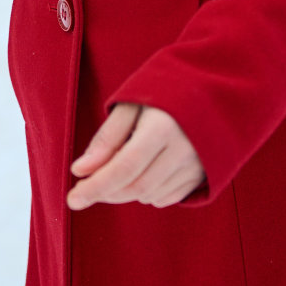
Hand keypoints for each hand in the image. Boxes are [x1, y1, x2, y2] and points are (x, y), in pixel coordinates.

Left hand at [66, 103, 205, 210]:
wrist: (212, 87)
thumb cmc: (165, 90)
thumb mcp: (132, 103)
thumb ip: (107, 138)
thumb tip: (80, 170)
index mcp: (162, 126)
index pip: (123, 168)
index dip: (96, 187)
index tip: (73, 199)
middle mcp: (183, 150)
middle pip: (136, 186)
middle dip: (106, 192)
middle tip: (86, 187)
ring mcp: (196, 165)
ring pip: (150, 195)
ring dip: (126, 191)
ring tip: (120, 167)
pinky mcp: (204, 174)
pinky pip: (167, 197)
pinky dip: (147, 193)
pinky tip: (143, 172)